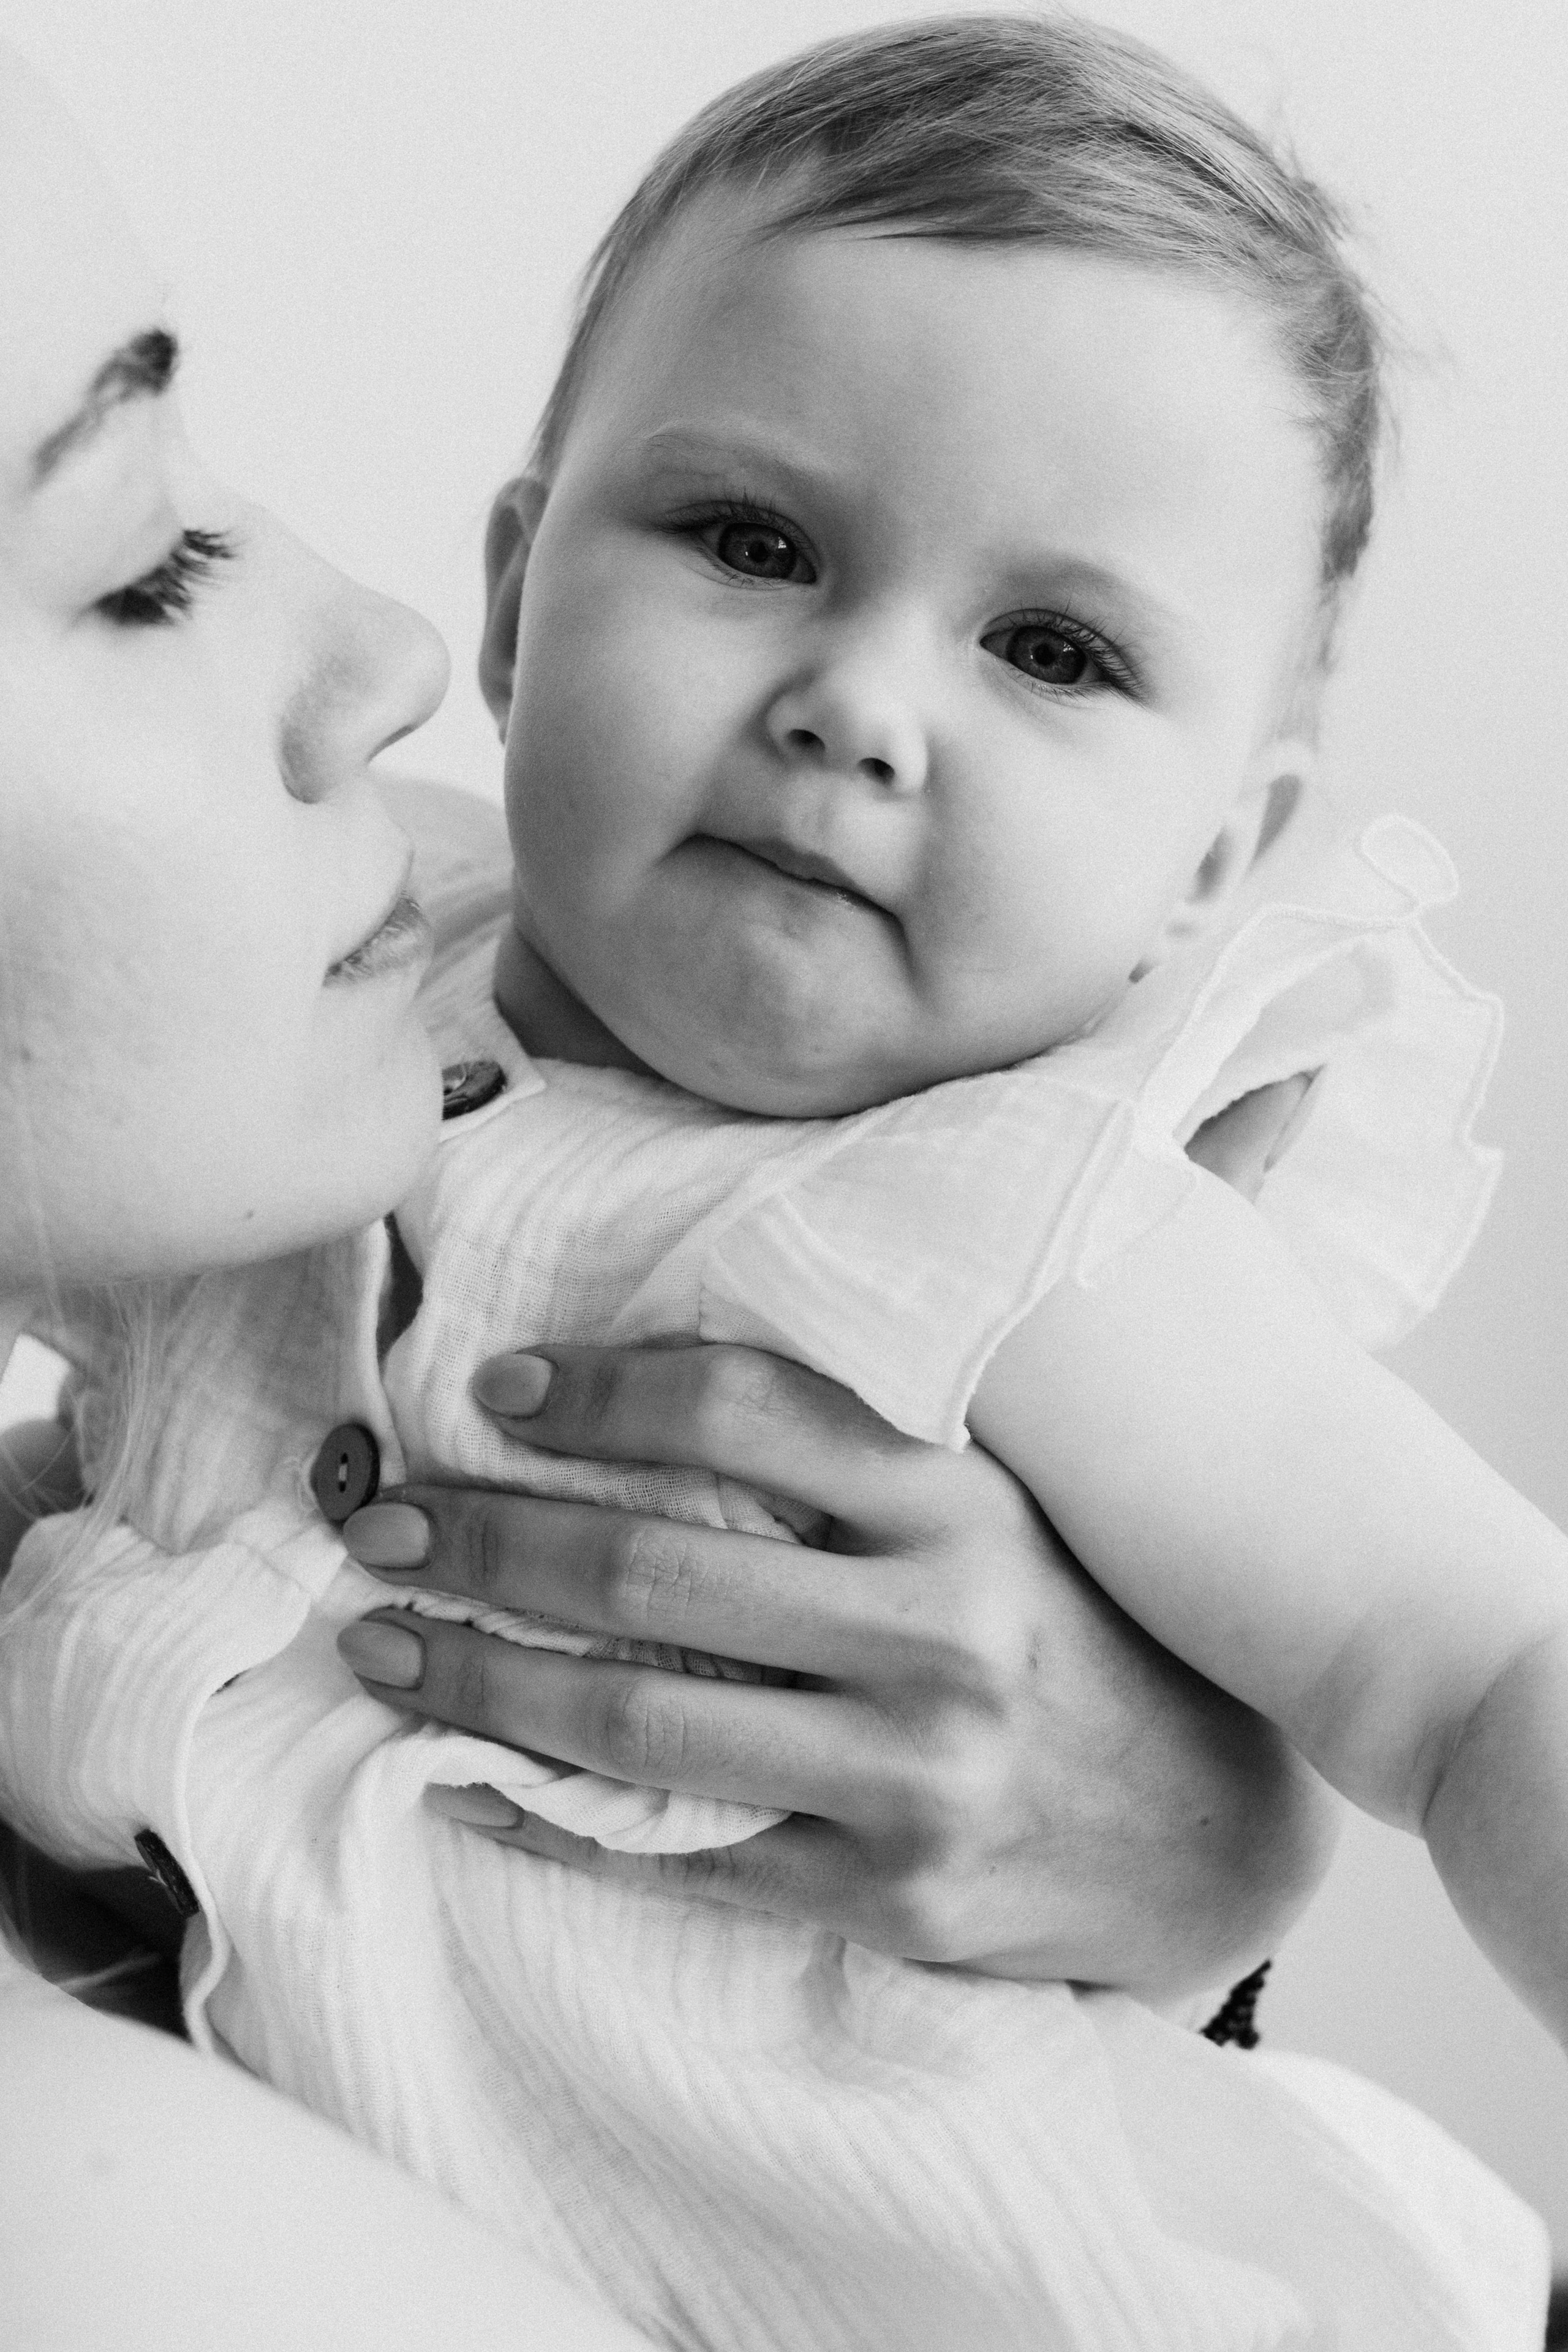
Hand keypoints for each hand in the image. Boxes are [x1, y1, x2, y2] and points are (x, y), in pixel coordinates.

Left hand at [338, 1343, 1335, 1995]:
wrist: (1211, 1835)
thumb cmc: (1075, 1638)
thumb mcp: (1008, 1511)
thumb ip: (869, 1447)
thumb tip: (653, 1377)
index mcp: (971, 1504)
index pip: (752, 1409)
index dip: (604, 1392)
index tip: (497, 1388)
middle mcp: (944, 1629)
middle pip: (658, 1571)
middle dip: (488, 1539)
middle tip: (381, 1518)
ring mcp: (915, 1775)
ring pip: (640, 1722)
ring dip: (478, 1677)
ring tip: (378, 1642)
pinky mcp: (887, 1894)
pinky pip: (677, 1852)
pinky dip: (544, 1816)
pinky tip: (456, 1777)